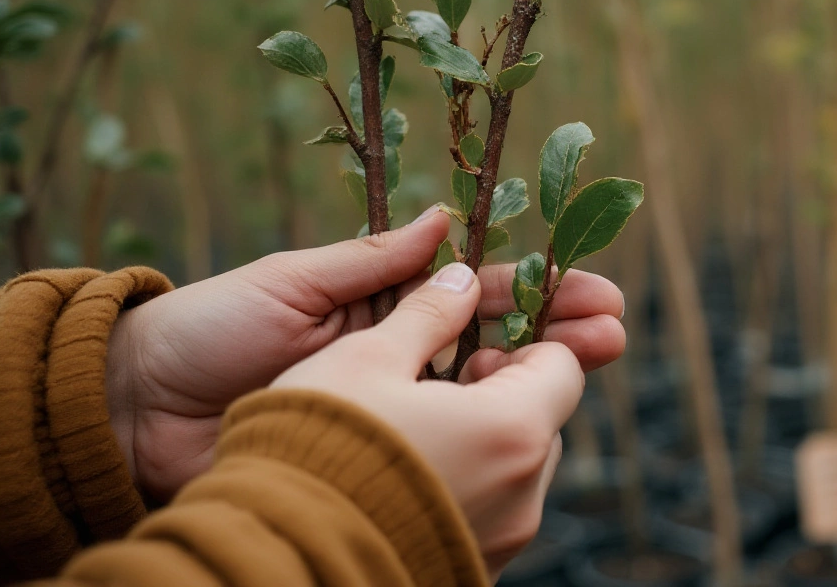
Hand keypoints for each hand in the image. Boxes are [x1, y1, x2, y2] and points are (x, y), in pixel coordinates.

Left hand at [106, 207, 624, 499]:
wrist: (137, 411)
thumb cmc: (207, 329)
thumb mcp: (292, 281)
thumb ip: (373, 260)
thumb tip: (446, 218)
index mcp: (380, 301)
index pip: (475, 291)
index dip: (537, 288)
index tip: (593, 289)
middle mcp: (395, 351)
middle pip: (494, 342)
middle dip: (558, 333)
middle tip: (615, 333)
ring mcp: (387, 405)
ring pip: (476, 393)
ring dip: (536, 381)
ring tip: (589, 369)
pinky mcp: (371, 451)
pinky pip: (437, 441)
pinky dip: (483, 432)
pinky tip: (524, 426)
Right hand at [272, 261, 582, 578]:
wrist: (274, 553)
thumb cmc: (317, 446)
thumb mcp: (366, 358)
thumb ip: (426, 312)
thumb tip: (458, 279)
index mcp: (511, 430)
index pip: (563, 368)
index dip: (520, 344)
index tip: (474, 345)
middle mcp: (522, 494)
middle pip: (542, 420)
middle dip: (502, 392)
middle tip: (440, 383)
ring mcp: (502, 540)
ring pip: (515, 469)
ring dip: (482, 440)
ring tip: (415, 429)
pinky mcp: (471, 570)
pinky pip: (488, 514)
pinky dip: (462, 486)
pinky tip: (405, 475)